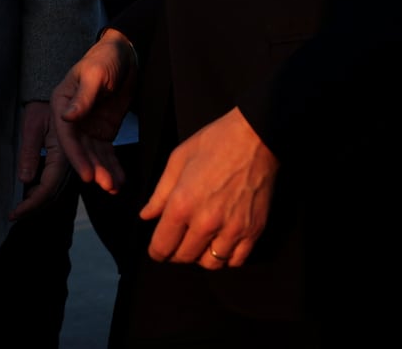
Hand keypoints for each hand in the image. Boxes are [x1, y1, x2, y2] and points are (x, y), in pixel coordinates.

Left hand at [9, 101, 66, 219]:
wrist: (59, 96)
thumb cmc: (42, 107)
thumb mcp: (32, 125)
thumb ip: (29, 152)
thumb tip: (24, 179)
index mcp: (62, 154)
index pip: (47, 188)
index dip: (30, 204)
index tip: (13, 213)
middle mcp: (69, 162)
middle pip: (52, 195)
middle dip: (33, 208)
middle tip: (13, 215)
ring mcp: (69, 163)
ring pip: (55, 191)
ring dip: (38, 202)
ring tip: (20, 209)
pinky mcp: (65, 161)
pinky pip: (55, 182)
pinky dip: (43, 193)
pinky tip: (30, 194)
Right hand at [50, 30, 135, 193]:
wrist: (124, 55)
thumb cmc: (104, 58)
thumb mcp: (95, 74)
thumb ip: (83, 96)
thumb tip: (68, 117)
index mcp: (62, 104)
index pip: (67, 135)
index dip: (76, 156)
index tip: (86, 175)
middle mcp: (72, 119)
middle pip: (79, 150)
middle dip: (92, 169)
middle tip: (105, 184)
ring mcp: (88, 128)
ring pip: (93, 155)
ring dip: (103, 172)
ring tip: (114, 187)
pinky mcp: (103, 132)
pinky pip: (106, 153)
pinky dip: (112, 167)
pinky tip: (120, 181)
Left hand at [138, 106, 276, 269]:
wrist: (255, 137)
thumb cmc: (213, 143)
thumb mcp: (177, 161)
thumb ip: (160, 194)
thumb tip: (146, 216)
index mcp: (183, 204)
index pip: (163, 246)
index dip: (156, 252)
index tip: (156, 250)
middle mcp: (206, 222)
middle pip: (185, 257)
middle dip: (175, 254)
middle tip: (176, 244)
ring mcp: (233, 229)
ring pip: (211, 264)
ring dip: (200, 257)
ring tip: (199, 244)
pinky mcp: (254, 230)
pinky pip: (237, 260)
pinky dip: (226, 258)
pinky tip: (221, 244)